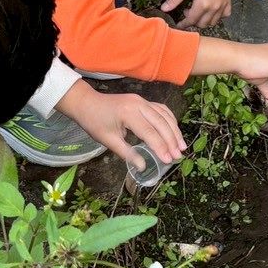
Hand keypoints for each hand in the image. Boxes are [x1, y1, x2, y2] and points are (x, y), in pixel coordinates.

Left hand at [56, 81, 185, 171]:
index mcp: (128, 113)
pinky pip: (161, 109)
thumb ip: (127, 153)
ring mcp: (142, 100)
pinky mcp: (142, 100)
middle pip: (161, 123)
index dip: (160, 147)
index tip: (168, 160)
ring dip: (174, 130)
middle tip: (178, 156)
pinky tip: (174, 131)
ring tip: (181, 146)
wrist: (86, 103)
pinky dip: (169, 120)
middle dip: (171, 140)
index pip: (149, 132)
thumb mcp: (108, 140)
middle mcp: (138, 104)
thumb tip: (142, 167)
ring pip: (164, 115)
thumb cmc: (94, 122)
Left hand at [161, 0, 232, 28]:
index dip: (184, 24)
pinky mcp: (228, 1)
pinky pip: (225, 15)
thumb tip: (164, 9)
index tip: (179, 24)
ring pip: (213, 22)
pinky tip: (212, 9)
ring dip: (204, 20)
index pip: (191, 20)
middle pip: (202, 24)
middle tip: (188, 11)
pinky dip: (218, 16)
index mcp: (202, 4)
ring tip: (198, 10)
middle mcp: (214, 7)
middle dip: (193, 21)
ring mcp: (223, 5)